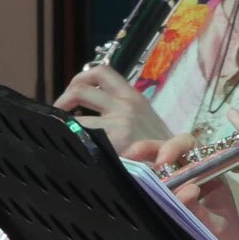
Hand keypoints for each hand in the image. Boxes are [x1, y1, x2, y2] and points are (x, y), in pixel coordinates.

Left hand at [56, 65, 170, 150]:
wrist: (177, 167)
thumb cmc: (159, 149)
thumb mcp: (145, 121)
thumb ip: (123, 111)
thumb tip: (90, 108)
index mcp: (134, 97)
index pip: (103, 72)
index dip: (82, 78)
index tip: (74, 92)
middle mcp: (126, 104)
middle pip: (82, 86)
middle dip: (65, 96)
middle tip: (61, 111)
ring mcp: (120, 121)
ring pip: (77, 106)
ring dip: (62, 116)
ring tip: (62, 128)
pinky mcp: (113, 140)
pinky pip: (78, 130)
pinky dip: (69, 133)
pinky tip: (72, 143)